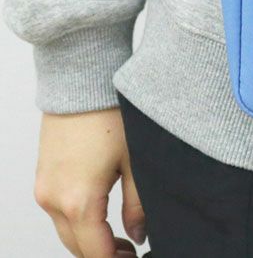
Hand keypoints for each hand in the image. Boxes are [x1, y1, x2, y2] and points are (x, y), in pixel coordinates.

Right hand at [34, 109, 145, 257]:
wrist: (81, 81)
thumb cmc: (111, 114)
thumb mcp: (136, 161)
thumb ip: (138, 204)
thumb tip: (140, 234)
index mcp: (79, 201)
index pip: (95, 252)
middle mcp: (54, 200)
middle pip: (76, 247)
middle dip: (102, 254)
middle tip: (130, 252)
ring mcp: (44, 189)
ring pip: (65, 231)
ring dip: (88, 239)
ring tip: (119, 237)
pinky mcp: (43, 177)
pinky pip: (57, 212)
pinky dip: (76, 221)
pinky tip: (100, 214)